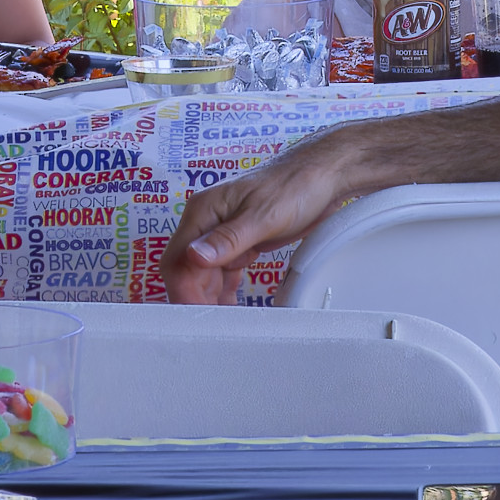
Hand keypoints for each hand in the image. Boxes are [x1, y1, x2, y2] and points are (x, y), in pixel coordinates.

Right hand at [160, 141, 362, 303]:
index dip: (183, 289)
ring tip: (220, 322)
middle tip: (211, 324)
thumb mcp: (263, 216)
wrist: (322, 175)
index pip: (178, 258)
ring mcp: (222, 232)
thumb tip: (194, 258)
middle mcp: (207, 221)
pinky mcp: (239, 242)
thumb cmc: (295, 185)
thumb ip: (228, 239)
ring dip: (208, 297)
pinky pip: (222, 272)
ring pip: (203, 273)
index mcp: (204, 210)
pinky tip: (228, 307)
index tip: (196, 313)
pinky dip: (223, 291)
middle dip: (195, 297)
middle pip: (187, 269)